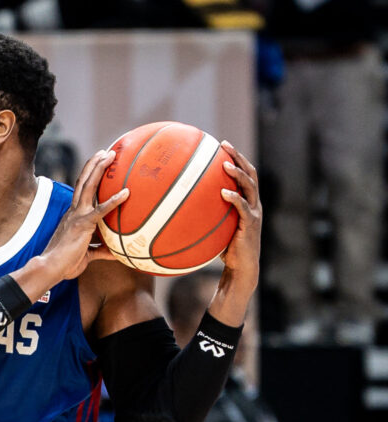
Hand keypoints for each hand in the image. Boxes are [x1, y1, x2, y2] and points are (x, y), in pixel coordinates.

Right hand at [41, 150, 128, 280]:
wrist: (51, 267)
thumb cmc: (66, 264)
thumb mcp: (87, 255)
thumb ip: (101, 251)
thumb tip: (116, 253)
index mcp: (73, 216)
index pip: (82, 191)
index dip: (89, 176)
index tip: (98, 164)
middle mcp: (74, 211)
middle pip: (84, 181)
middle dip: (94, 164)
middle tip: (106, 151)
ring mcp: (77, 216)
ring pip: (88, 186)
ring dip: (99, 169)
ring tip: (110, 155)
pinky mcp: (83, 224)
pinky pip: (101, 210)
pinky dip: (113, 200)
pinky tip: (126, 192)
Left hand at [218, 141, 261, 287]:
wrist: (241, 268)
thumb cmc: (224, 249)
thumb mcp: (214, 227)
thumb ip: (204, 214)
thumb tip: (175, 206)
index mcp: (247, 201)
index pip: (245, 174)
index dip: (236, 158)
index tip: (221, 145)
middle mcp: (254, 203)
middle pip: (250, 173)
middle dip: (238, 157)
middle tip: (224, 145)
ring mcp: (254, 213)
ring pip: (250, 187)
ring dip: (238, 174)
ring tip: (225, 165)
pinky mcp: (251, 224)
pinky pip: (243, 208)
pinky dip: (234, 198)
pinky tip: (224, 192)